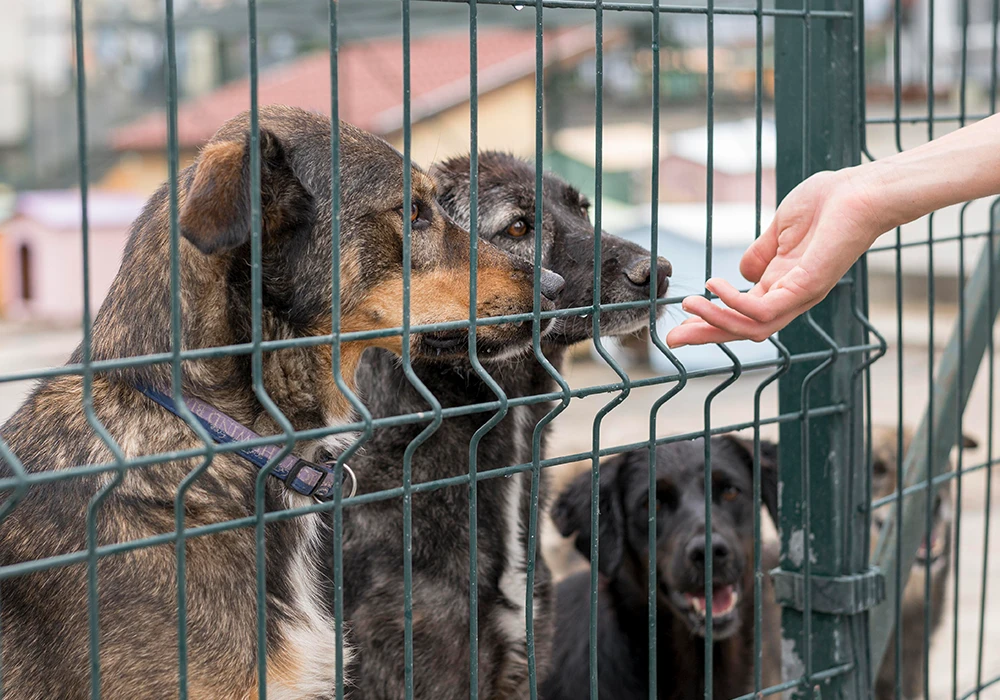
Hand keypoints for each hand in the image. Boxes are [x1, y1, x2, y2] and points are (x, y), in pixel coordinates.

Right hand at [666, 168, 883, 347]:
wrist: (861, 190)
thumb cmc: (827, 202)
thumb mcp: (780, 229)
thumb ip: (760, 253)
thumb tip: (740, 272)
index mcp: (782, 284)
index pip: (742, 313)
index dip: (711, 319)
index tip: (681, 322)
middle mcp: (790, 296)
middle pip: (743, 329)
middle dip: (706, 335)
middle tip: (672, 338)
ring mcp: (799, 295)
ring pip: (751, 327)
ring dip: (715, 321)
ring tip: (689, 304)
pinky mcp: (807, 287)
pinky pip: (763, 310)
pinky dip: (734, 303)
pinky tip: (715, 285)